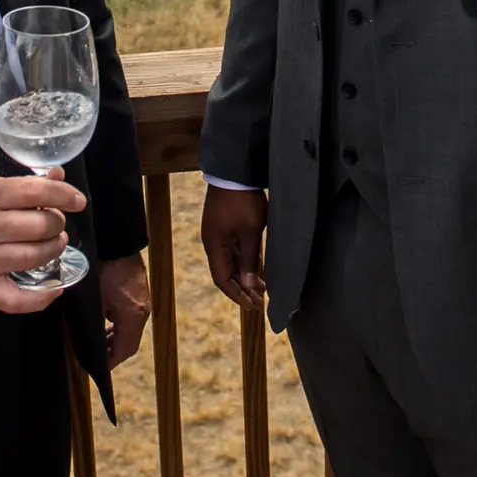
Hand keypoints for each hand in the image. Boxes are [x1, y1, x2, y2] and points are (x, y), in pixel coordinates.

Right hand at [0, 170, 87, 312]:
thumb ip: (24, 184)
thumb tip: (60, 178)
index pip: (36, 192)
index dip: (64, 195)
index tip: (77, 201)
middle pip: (41, 226)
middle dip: (57, 223)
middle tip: (53, 224)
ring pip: (36, 257)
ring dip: (54, 250)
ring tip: (52, 244)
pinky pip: (16, 300)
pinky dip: (41, 298)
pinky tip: (54, 288)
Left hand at [97, 253, 150, 364]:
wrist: (115, 241)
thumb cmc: (103, 268)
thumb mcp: (94, 300)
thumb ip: (93, 323)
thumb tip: (87, 340)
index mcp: (133, 316)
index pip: (125, 349)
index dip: (111, 361)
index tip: (97, 368)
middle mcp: (143, 311)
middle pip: (130, 342)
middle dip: (113, 352)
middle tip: (95, 356)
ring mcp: (143, 301)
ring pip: (131, 330)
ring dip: (116, 338)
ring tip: (99, 341)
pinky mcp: (139, 292)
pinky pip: (131, 316)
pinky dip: (119, 324)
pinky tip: (106, 321)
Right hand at [202, 184, 268, 309]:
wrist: (235, 170)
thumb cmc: (242, 201)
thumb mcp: (250, 232)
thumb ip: (250, 260)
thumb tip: (248, 286)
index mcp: (214, 246)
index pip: (222, 279)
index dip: (236, 295)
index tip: (252, 306)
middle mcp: (214, 242)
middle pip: (226, 272)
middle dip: (242, 289)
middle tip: (260, 302)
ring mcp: (220, 233)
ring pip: (232, 262)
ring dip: (245, 276)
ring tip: (262, 289)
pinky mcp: (228, 225)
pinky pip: (236, 250)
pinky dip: (247, 262)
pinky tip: (259, 270)